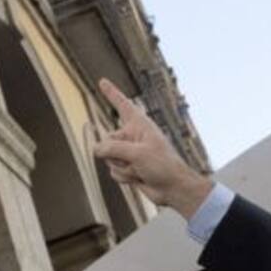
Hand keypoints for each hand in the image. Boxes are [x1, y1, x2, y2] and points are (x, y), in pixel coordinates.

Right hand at [93, 78, 212, 217]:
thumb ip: (112, 149)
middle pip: (107, 141)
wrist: (174, 188)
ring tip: (141, 170)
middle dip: (116, 155)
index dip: (111, 93)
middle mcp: (133, 137)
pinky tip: (139, 178)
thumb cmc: (163, 165)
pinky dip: (124, 177)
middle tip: (135, 161)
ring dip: (122, 168)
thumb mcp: (137, 153)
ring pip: (108, 159)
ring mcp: (130, 153)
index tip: (102, 81)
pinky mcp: (129, 168)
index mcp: (140, 125)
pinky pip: (114, 172)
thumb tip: (97, 150)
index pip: (122, 104)